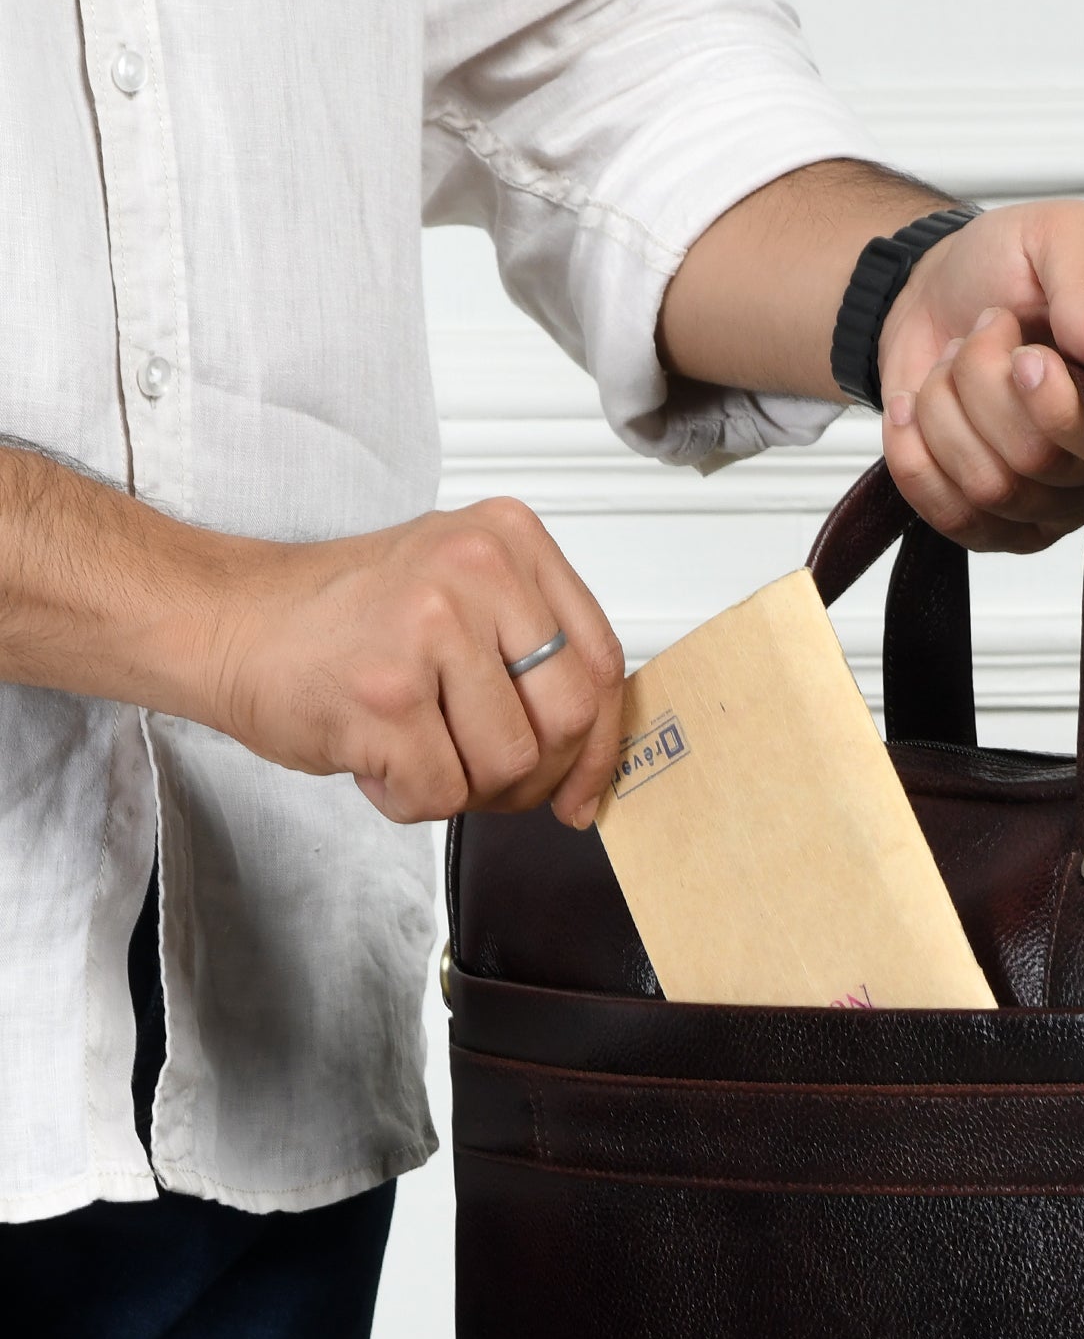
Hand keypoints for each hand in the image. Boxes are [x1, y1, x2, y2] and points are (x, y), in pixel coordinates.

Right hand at [211, 498, 625, 828]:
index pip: (601, 658)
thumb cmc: (340, 619)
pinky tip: (375, 758)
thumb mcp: (458, 593)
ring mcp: (429, 628)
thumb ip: (531, 648)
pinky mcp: (385, 694)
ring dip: (464, 787)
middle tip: (485, 780)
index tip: (585, 789)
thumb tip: (595, 747)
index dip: (603, 743)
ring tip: (412, 749)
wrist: (225, 621)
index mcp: (508, 539)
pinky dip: (408, 798)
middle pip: (569, 717)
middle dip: (534, 775)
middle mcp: (476, 569)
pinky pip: (443, 794)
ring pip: (510, 764)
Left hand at [875, 201, 1083, 550]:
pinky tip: (913, 408)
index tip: (1024, 352)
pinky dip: (914, 456)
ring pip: (991, 489)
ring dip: (945, 411)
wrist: (937, 291)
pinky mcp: (999, 522)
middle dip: (982, 385)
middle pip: (1040, 460)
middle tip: (980, 334)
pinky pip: (953, 517)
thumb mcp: (1058, 232)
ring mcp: (1056, 497)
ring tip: (952, 364)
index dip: (1056, 402)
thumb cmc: (1009, 264)